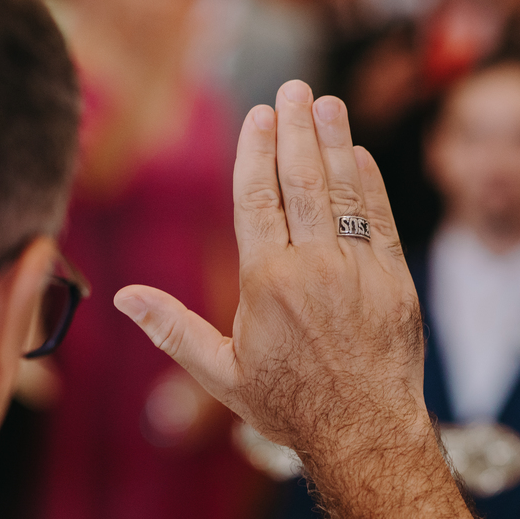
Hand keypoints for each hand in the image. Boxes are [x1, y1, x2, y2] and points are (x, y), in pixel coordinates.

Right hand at [114, 80, 424, 456]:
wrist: (366, 431)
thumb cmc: (291, 406)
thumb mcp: (222, 375)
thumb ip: (174, 330)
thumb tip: (124, 297)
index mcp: (266, 282)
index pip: (256, 197)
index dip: (257, 151)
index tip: (259, 116)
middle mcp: (313, 266)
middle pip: (301, 180)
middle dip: (296, 127)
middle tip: (294, 87)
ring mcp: (358, 269)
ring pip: (342, 191)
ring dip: (334, 141)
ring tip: (327, 103)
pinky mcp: (395, 279)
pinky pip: (379, 218)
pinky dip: (369, 184)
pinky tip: (360, 155)